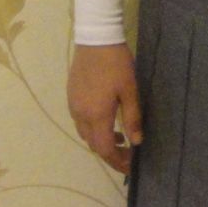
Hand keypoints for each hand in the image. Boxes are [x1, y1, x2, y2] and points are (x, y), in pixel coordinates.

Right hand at [67, 43, 141, 175]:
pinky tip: (105, 120)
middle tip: (128, 153)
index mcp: (96, 115)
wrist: (95, 39)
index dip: (117, 161)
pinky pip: (80, 121)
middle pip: (93, 144)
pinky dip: (92, 128)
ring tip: (119, 137)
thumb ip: (132, 118)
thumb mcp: (130, 91)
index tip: (130, 167)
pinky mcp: (71, 96)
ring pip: (85, 133)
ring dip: (100, 140)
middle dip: (110, 153)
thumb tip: (136, 142)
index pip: (105, 149)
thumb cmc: (116, 64)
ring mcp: (73, 105)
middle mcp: (81, 114)